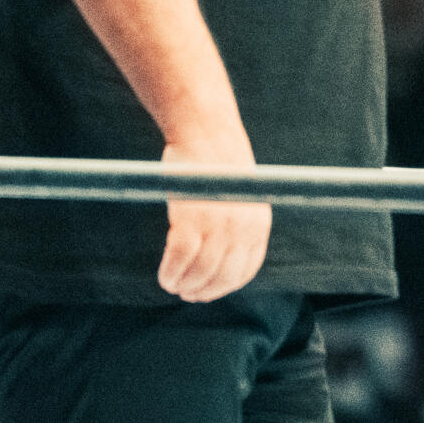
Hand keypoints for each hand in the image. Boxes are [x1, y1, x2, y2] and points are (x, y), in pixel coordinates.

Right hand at [158, 137, 271, 302]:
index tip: (206, 291)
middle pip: (223, 277)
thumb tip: (219, 261)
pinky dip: (171, 272)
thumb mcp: (238, 197)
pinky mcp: (193, 219)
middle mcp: (244, 227)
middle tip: (185, 292)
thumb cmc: (215, 165)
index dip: (224, 287)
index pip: (245, 270)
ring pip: (201, 272)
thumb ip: (236, 226)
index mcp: (258, 223)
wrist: (205, 131)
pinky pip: (180, 259)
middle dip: (202, 290)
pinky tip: (165, 276)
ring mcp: (219, 224)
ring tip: (172, 284)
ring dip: (183, 284)